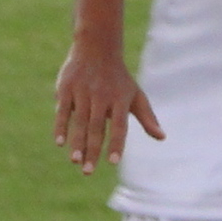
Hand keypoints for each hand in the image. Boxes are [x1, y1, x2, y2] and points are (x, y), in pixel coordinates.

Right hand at [53, 40, 163, 174]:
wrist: (97, 48)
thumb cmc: (119, 79)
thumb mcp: (136, 96)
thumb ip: (147, 118)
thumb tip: (162, 137)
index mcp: (120, 100)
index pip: (119, 126)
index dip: (117, 143)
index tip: (113, 162)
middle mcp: (102, 97)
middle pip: (97, 128)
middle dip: (92, 150)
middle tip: (88, 172)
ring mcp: (83, 92)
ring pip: (80, 122)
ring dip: (76, 142)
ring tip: (75, 161)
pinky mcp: (66, 88)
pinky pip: (63, 111)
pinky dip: (60, 126)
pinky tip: (59, 143)